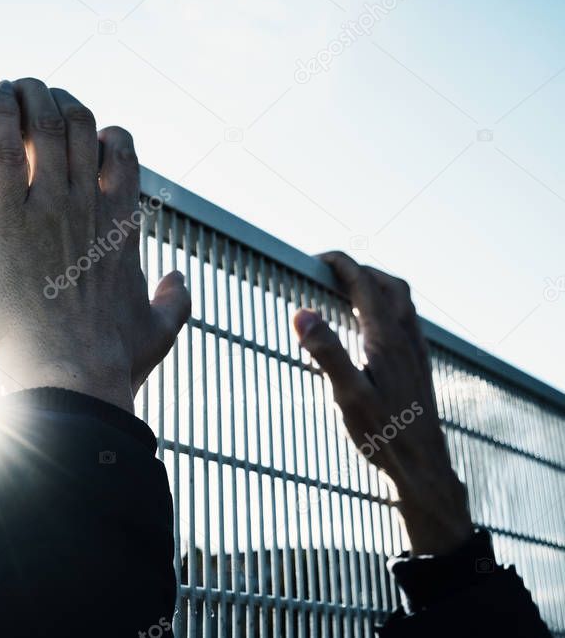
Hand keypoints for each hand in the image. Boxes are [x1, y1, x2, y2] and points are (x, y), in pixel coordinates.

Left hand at [0, 79, 190, 411]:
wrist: (70, 374)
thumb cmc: (112, 360)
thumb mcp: (159, 331)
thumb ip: (176, 301)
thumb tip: (180, 279)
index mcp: (124, 222)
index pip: (120, 151)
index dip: (102, 133)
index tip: (83, 135)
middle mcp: (91, 203)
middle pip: (80, 124)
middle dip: (60, 101)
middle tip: (39, 98)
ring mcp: (50, 206)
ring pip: (45, 124)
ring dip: (29, 94)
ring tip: (13, 84)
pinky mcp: (7, 218)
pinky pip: (4, 148)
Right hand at [293, 252, 471, 554]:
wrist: (424, 466)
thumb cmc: (383, 435)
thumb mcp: (346, 395)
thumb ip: (325, 351)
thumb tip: (301, 313)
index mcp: (385, 339)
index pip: (363, 283)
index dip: (340, 264)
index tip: (317, 258)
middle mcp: (405, 338)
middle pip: (388, 284)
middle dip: (359, 269)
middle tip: (330, 271)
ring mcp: (416, 351)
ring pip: (402, 301)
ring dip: (376, 285)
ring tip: (350, 290)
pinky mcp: (419, 366)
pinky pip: (407, 320)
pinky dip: (387, 307)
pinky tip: (374, 327)